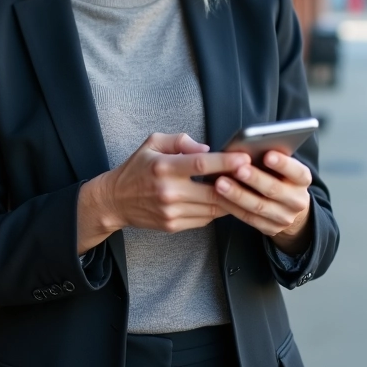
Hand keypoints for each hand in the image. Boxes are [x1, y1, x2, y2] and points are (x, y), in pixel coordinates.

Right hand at [76, 133, 247, 252]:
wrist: (115, 201)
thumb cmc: (136, 169)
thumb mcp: (152, 143)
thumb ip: (180, 141)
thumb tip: (207, 149)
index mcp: (164, 167)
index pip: (202, 164)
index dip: (226, 163)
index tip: (245, 159)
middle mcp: (169, 191)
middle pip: (214, 192)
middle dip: (237, 185)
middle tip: (252, 176)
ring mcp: (172, 212)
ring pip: (213, 209)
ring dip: (230, 200)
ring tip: (241, 189)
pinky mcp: (173, 225)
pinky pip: (204, 219)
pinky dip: (215, 210)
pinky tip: (221, 200)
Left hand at [212, 151, 312, 254]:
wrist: (289, 208)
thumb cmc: (279, 178)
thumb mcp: (282, 167)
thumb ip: (270, 158)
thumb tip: (247, 147)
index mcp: (302, 180)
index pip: (297, 171)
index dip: (283, 164)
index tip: (267, 155)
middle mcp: (297, 200)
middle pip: (274, 189)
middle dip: (254, 179)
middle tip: (238, 169)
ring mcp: (284, 217)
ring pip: (259, 206)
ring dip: (237, 194)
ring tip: (221, 183)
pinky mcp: (270, 228)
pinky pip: (248, 218)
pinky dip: (232, 206)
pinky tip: (219, 197)